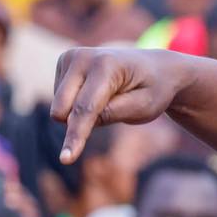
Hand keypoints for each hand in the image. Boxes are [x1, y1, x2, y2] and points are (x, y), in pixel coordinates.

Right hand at [50, 47, 195, 163]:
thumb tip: (76, 123)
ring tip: (110, 97)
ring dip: (81, 113)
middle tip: (113, 112)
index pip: (85, 108)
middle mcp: (83, 57)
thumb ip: (113, 113)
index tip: (66, 159)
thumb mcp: (144, 106)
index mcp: (106, 65)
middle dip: (78, 124)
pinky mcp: (64, 63)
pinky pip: (61, 101)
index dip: (76, 135)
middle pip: (63, 110)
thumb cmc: (153, 89)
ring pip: (60, 108)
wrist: (156, 67)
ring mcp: (70, 57)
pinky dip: (77, 104)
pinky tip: (99, 92)